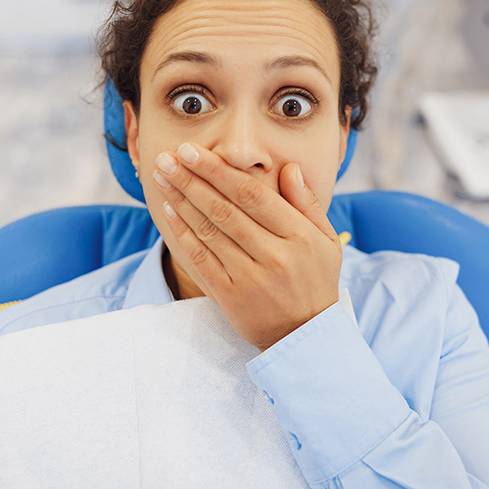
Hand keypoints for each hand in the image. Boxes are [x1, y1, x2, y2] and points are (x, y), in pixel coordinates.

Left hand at [152, 143, 342, 350]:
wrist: (305, 336)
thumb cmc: (316, 280)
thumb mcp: (326, 240)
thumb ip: (307, 203)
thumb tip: (290, 168)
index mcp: (299, 236)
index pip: (252, 195)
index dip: (219, 171)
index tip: (193, 152)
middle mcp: (275, 256)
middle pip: (225, 209)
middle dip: (192, 179)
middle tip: (167, 157)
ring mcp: (251, 278)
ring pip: (210, 231)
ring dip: (182, 201)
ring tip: (162, 177)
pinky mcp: (231, 297)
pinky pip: (202, 259)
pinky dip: (184, 233)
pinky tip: (170, 211)